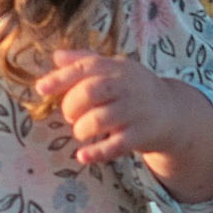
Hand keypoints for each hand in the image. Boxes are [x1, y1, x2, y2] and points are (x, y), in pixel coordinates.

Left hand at [35, 50, 212, 199]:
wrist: (171, 111)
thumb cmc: (133, 89)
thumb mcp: (113, 69)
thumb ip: (85, 61)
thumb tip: (56, 56)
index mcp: (116, 68)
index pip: (86, 67)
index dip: (61, 78)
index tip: (40, 89)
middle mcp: (126, 86)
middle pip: (90, 92)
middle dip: (72, 105)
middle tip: (71, 115)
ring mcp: (135, 111)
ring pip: (100, 120)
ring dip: (82, 129)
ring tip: (81, 131)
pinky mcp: (141, 135)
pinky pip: (116, 145)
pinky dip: (97, 153)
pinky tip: (82, 157)